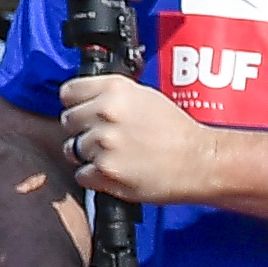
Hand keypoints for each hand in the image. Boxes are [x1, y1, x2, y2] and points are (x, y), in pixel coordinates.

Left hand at [59, 71, 228, 208]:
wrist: (199, 161)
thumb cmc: (176, 130)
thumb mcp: (144, 95)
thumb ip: (110, 93)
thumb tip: (84, 98)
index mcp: (115, 89)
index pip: (68, 92)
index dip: (76, 104)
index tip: (83, 111)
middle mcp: (106, 113)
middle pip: (68, 121)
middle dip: (82, 130)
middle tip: (103, 137)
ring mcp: (104, 143)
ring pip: (73, 149)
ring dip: (88, 155)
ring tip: (114, 155)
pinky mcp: (106, 171)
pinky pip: (82, 174)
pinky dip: (95, 177)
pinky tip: (116, 171)